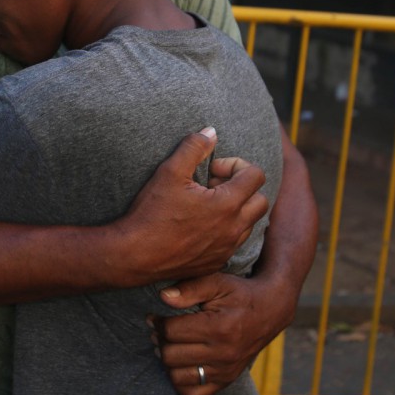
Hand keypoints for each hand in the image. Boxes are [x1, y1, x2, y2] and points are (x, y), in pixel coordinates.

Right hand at [115, 128, 267, 283]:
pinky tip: (199, 225)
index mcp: (227, 204)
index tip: (211, 170)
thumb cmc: (152, 213)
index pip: (256, 175)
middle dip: (241, 188)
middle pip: (260, 201)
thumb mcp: (170, 171)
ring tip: (206, 205)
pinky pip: (234, 242)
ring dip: (236, 209)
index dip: (235, 165)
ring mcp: (227, 248)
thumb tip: (211, 132)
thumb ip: (194, 147)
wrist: (134, 256)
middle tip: (213, 186)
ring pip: (249, 223)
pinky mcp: (217, 262)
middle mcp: (234, 229)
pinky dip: (226, 230)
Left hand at [151, 272, 297, 394]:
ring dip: (168, 362)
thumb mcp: (218, 281)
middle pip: (171, 355)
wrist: (271, 310)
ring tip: (169, 346)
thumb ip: (189, 288)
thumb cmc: (240, 293)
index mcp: (218, 328)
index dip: (157, 322)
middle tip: (160, 331)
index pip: (171, 332)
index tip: (154, 316)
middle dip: (160, 341)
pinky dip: (182, 383)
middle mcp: (223, 354)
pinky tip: (181, 365)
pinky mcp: (227, 380)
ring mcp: (225, 371)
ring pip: (178, 377)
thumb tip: (163, 297)